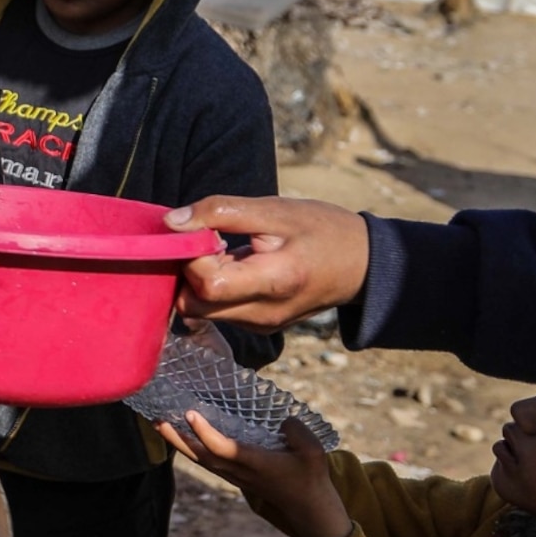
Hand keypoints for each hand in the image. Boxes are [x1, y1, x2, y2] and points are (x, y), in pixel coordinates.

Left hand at [155, 410, 354, 536]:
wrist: (309, 510)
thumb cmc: (311, 478)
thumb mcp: (313, 452)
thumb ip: (297, 432)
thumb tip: (282, 420)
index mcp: (257, 464)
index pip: (224, 448)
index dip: (205, 432)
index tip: (190, 413)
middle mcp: (241, 472)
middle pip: (202, 456)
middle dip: (178, 438)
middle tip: (157, 419)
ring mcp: (236, 477)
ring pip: (201, 460)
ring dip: (179, 443)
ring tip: (160, 424)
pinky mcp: (236, 478)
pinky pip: (208, 463)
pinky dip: (192, 449)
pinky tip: (182, 437)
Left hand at [171, 195, 371, 328]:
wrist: (363, 265)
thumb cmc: (323, 230)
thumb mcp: (275, 210)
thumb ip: (221, 212)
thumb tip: (171, 221)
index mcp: (274, 283)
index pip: (206, 283)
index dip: (193, 255)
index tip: (205, 230)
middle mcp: (263, 314)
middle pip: (193, 305)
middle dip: (187, 271)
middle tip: (210, 240)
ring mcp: (260, 325)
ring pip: (200, 311)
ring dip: (200, 279)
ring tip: (229, 251)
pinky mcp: (258, 326)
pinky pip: (217, 312)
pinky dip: (214, 288)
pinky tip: (236, 265)